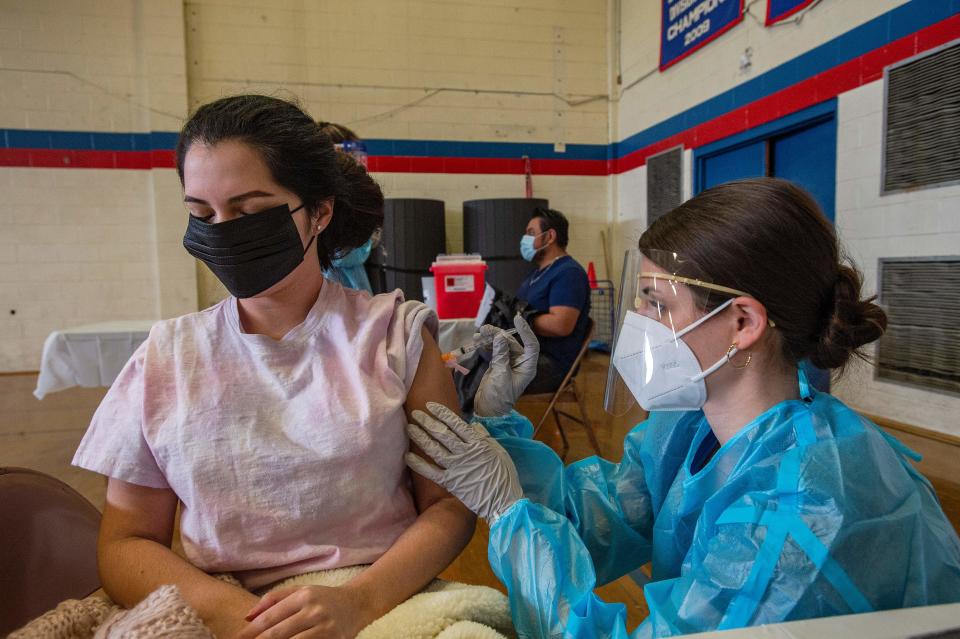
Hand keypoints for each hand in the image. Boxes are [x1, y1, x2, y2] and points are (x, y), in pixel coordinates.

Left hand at [236, 584, 371, 638]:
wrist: (357, 605)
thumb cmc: (323, 598)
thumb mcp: (300, 591)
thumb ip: (273, 600)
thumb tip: (247, 617)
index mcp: (304, 596)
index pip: (270, 617)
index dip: (250, 632)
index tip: (237, 638)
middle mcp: (314, 611)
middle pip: (277, 634)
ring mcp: (325, 628)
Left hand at [405, 402, 521, 520]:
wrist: (503, 500)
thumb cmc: (504, 475)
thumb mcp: (499, 451)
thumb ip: (485, 437)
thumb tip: (473, 425)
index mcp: (478, 443)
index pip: (456, 424)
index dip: (441, 413)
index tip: (430, 406)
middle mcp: (464, 453)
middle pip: (442, 434)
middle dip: (427, 422)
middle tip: (415, 414)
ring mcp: (456, 468)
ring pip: (434, 449)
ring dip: (420, 438)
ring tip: (410, 428)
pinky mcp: (450, 482)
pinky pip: (431, 472)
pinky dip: (418, 465)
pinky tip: (408, 457)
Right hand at [474, 315, 538, 416]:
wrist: (487, 410)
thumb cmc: (499, 397)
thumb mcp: (500, 375)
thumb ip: (501, 355)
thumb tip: (500, 337)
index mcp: (527, 367)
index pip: (531, 345)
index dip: (526, 331)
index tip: (517, 319)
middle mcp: (520, 363)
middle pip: (512, 342)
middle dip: (498, 334)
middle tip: (484, 329)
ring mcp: (508, 362)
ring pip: (501, 344)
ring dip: (490, 338)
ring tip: (478, 334)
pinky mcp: (498, 364)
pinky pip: (493, 349)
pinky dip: (486, 344)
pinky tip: (477, 340)